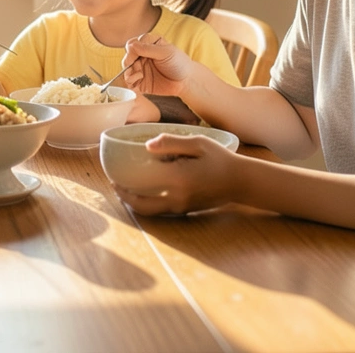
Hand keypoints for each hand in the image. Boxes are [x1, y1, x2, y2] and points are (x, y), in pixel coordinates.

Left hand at [113, 133, 236, 215]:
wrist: (241, 181)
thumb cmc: (220, 159)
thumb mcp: (198, 143)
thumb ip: (171, 143)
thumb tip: (147, 146)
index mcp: (178, 178)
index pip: (142, 182)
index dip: (124, 180)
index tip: (113, 172)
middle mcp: (177, 197)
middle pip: (141, 205)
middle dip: (124, 197)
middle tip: (114, 185)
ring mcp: (181, 207)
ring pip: (150, 211)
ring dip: (134, 202)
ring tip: (124, 189)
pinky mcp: (185, 211)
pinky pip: (160, 211)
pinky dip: (147, 204)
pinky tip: (143, 192)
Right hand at [122, 34, 195, 97]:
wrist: (186, 81)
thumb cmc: (179, 63)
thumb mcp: (166, 52)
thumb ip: (148, 49)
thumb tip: (131, 45)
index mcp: (148, 44)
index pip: (132, 44)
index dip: (131, 50)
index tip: (135, 56)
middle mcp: (142, 56)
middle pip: (126, 57)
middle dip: (129, 62)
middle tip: (137, 68)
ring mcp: (140, 69)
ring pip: (125, 69)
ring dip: (129, 72)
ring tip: (140, 75)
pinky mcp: (140, 82)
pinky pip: (128, 82)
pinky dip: (129, 82)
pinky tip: (138, 81)